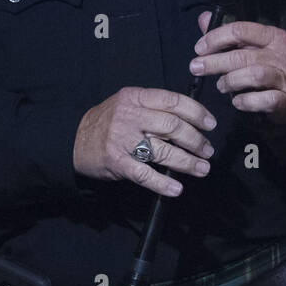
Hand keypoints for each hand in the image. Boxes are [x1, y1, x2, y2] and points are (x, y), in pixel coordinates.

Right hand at [73, 87, 215, 196]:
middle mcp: (129, 116)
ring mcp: (122, 139)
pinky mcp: (117, 162)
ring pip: (162, 151)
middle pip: (172, 126)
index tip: (210, 124)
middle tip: (207, 150)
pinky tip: (176, 188)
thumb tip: (191, 117)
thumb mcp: (128, 103)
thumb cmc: (108, 122)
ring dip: (187, 162)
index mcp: (135, 97)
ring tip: (202, 168)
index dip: (196, 113)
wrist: (74, 140)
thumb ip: (154, 106)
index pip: (173, 101)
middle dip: (195, 140)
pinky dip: (163, 183)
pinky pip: (144, 174)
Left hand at [191, 13, 285, 124]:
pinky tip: (237, 101)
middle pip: (242, 55)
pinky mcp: (285, 100)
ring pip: (253, 75)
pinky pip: (263, 100)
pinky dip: (246, 101)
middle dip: (214, 62)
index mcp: (272, 36)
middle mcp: (279, 54)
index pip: (241, 30)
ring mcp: (284, 77)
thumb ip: (228, 35)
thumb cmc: (274, 64)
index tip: (199, 48)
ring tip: (221, 86)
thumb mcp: (255, 45)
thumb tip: (203, 19)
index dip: (216, 38)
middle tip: (196, 67)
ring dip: (230, 81)